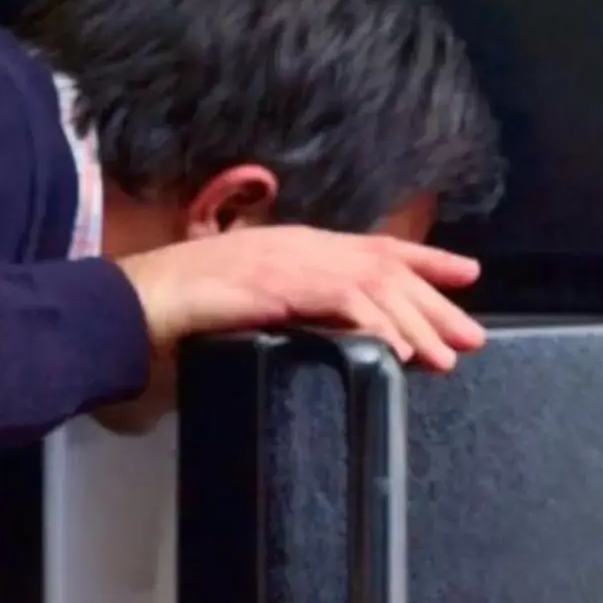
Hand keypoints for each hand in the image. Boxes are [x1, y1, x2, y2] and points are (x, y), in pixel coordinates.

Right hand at [116, 228, 486, 369]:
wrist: (130, 305)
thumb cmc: (173, 312)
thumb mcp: (244, 310)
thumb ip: (284, 318)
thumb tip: (315, 343)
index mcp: (294, 247)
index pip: (372, 247)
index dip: (423, 260)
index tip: (465, 275)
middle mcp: (300, 245)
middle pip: (386, 267)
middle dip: (435, 301)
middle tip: (472, 336)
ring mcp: (289, 261)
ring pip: (374, 284)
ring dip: (415, 322)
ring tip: (445, 357)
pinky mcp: (279, 283)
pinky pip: (341, 302)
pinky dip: (375, 327)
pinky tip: (398, 353)